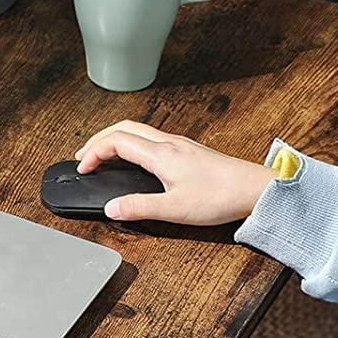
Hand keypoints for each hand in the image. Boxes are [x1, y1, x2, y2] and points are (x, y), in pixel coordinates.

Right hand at [73, 121, 273, 224]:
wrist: (255, 189)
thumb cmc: (220, 196)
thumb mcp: (174, 209)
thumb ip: (138, 208)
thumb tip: (111, 208)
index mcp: (160, 154)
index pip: (115, 141)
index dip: (93, 152)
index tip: (83, 169)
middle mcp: (168, 143)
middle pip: (123, 128)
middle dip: (98, 140)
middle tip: (83, 156)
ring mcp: (179, 144)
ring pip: (137, 130)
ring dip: (114, 139)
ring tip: (102, 155)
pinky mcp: (188, 150)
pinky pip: (151, 138)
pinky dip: (131, 143)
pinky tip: (133, 158)